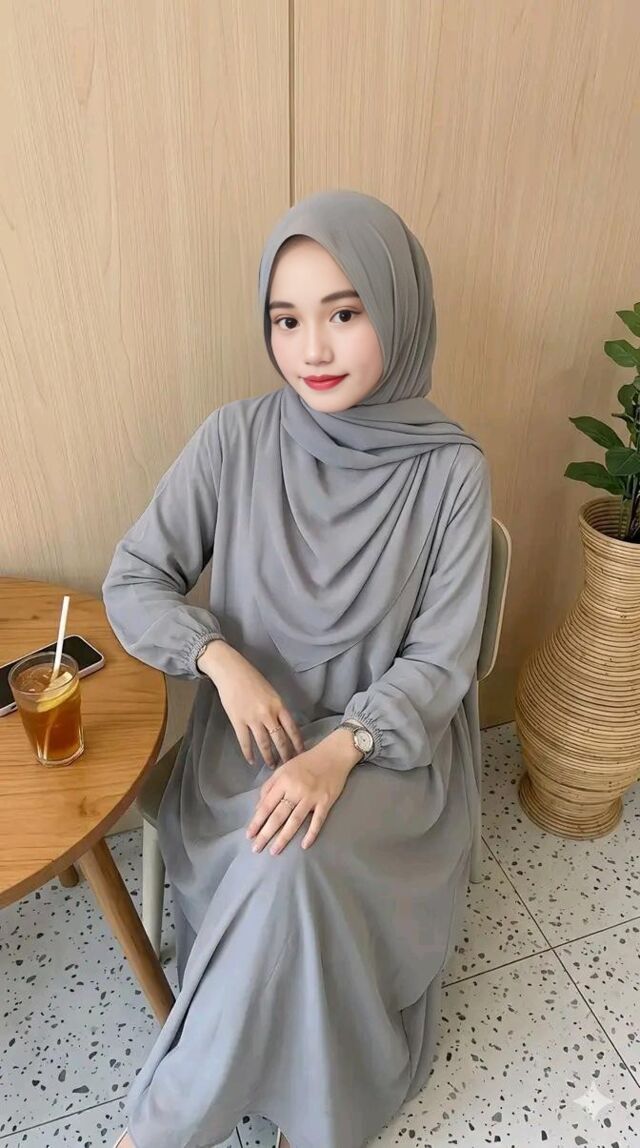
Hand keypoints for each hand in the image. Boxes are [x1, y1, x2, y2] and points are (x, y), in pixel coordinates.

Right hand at [198, 640, 304, 767]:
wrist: (231, 672)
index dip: (297, 743)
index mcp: (279, 705)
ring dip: (268, 756)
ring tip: (271, 766)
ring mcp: (253, 719)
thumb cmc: (252, 679)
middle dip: (285, 754)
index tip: (302, 753)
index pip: (292, 728)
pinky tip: (251, 761)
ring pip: (264, 743)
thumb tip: (282, 725)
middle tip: (288, 765)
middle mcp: (268, 714)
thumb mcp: (271, 692)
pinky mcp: (238, 721)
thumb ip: (277, 708)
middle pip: (280, 739)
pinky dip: (248, 753)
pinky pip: (245, 741)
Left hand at [246, 741, 352, 854]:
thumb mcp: (284, 769)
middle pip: (278, 815)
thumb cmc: (306, 762)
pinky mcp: (326, 801)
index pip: (267, 805)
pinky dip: (311, 833)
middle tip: (256, 848)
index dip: (257, 821)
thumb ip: (270, 786)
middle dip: (266, 833)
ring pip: (295, 821)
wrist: (334, 754)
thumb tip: (258, 807)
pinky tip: (304, 846)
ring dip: (284, 837)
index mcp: (283, 780)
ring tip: (274, 851)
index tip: (249, 835)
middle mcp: (296, 789)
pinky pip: (318, 820)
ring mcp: (312, 797)